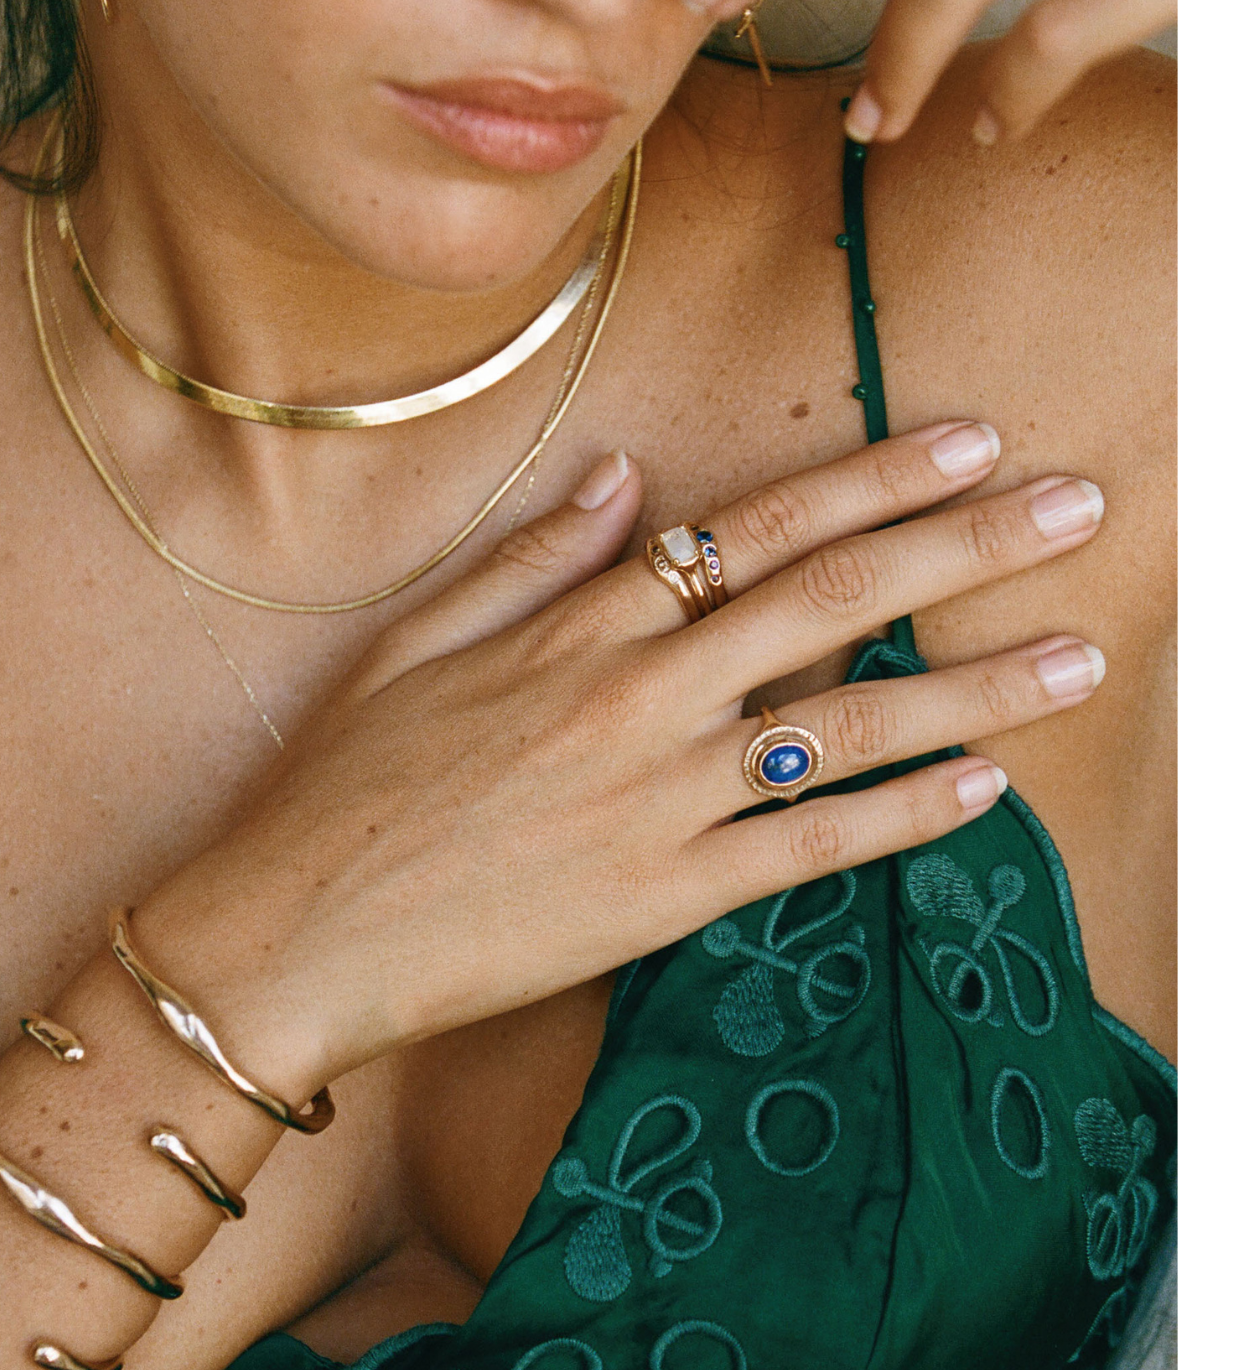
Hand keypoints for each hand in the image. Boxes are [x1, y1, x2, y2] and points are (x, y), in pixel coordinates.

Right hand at [140, 424, 1108, 1097]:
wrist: (292, 930)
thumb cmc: (340, 783)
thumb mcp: (416, 640)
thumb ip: (531, 556)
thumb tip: (628, 478)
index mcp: (578, 623)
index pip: (759, 529)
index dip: (875, 480)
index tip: (968, 439)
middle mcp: (636, 694)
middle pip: (834, 601)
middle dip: (969, 544)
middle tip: (1075, 506)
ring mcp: (658, 797)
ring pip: (847, 722)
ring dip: (975, 686)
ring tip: (1078, 657)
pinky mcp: (663, 897)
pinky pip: (807, 849)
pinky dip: (900, 817)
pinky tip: (982, 790)